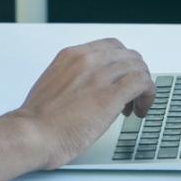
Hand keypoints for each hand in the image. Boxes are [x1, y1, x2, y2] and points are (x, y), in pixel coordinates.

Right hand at [8, 39, 155, 169]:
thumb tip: (88, 88)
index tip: (121, 79)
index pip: (110, 47)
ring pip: (138, 67)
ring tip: (136, 106)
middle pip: (128, 55)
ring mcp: (100, 76)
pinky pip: (142, 83)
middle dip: (134, 74)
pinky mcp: (110, 96)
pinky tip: (140, 110)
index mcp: (72, 55)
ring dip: (142, 86)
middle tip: (132, 95)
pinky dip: (148, 95)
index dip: (121, 63)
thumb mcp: (53, 84)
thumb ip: (74, 78)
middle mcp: (88, 60)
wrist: (32, 134)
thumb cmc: (38, 119)